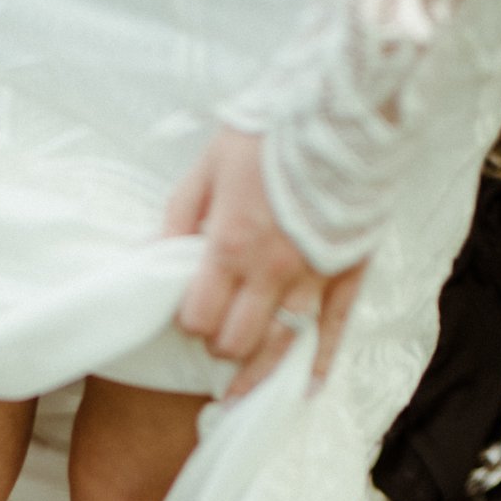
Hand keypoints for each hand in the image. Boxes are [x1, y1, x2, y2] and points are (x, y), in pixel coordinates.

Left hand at [165, 127, 363, 398]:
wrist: (342, 104)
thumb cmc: (269, 130)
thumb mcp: (207, 166)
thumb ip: (178, 219)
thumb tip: (151, 259)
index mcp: (232, 246)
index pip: (201, 317)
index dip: (191, 322)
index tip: (191, 314)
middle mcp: (273, 272)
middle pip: (239, 342)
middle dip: (221, 346)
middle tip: (216, 338)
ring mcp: (315, 276)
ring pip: (282, 346)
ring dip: (259, 373)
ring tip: (240, 395)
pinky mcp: (350, 270)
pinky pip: (335, 329)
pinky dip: (319, 363)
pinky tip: (306, 389)